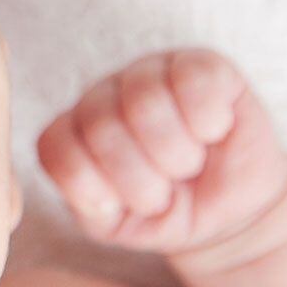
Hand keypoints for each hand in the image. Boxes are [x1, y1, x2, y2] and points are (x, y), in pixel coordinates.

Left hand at [36, 48, 286, 253]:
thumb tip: (98, 190)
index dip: (91, 187)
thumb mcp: (119, 224)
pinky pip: (194, 78)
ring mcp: (149, 73)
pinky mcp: (200, 62)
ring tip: (189, 164)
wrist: (230, 209)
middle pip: (101, 125)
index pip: (56, 145)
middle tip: (166, 192)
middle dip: (141, 179)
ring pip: (145, 100)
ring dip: (176, 152)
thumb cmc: (167, 212)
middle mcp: (104, 95)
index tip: (123, 206)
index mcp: (75, 130)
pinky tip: (213, 132)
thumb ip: (91, 206)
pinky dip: (208, 120)